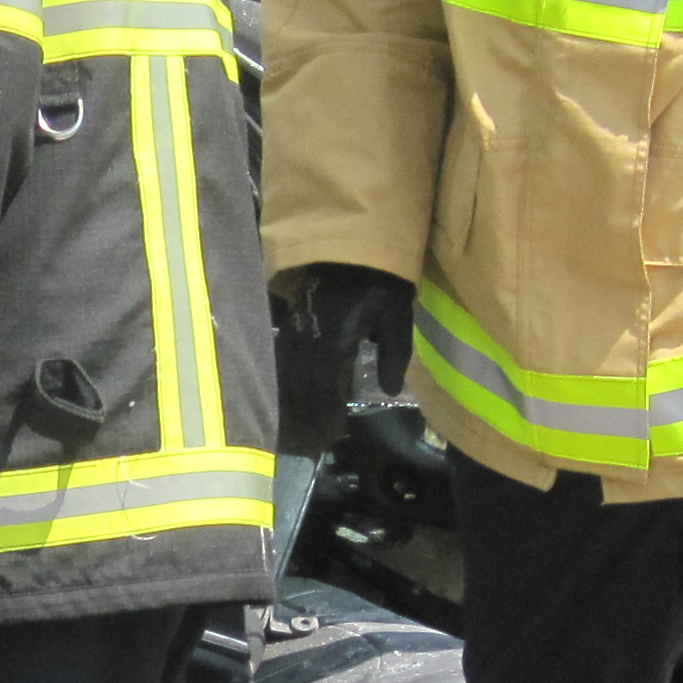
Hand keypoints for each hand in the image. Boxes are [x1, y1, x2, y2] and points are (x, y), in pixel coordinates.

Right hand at [274, 265, 415, 458]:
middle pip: (302, 384)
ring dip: (294, 402)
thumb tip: (388, 391)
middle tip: (314, 441)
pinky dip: (286, 380)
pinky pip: (284, 357)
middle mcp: (310, 335)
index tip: (332, 434)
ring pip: (288, 373)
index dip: (327, 412)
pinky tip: (287, 395)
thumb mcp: (398, 314)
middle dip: (308, 415)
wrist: (354, 241)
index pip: (326, 384)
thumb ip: (393, 353)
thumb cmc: (382, 279)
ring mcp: (298, 326)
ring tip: (299, 427)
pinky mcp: (293, 320)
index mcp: (336, 337)